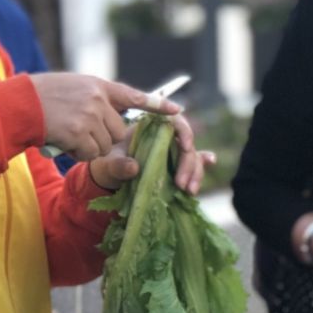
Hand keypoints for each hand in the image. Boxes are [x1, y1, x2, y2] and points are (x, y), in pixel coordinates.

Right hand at [31, 74, 187, 161]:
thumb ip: (95, 98)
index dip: (157, 104)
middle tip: (81, 131)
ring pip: (105, 144)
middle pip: (118, 130)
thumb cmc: (42, 96)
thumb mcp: (74, 87)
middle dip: (105, 137)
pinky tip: (64, 141)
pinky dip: (79, 153)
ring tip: (68, 133)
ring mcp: (90, 116)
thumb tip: (114, 113)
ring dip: (89, 146)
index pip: (134, 95)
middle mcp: (98, 99)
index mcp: (98, 85)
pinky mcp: (80, 133)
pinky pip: (91, 154)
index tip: (177, 110)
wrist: (19, 104)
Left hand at [89, 119, 214, 194]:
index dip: (184, 131)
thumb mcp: (109, 163)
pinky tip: (205, 171)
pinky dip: (199, 170)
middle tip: (181, 184)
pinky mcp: (175, 166)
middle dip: (188, 163)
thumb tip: (134, 168)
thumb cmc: (107, 163)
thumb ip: (118, 165)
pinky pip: (192, 165)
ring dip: (194, 173)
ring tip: (189, 191)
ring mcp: (171, 152)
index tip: (186, 146)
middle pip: (186, 143)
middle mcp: (164, 137)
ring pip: (192, 156)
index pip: (174, 121)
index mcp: (150, 127)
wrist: (108, 176)